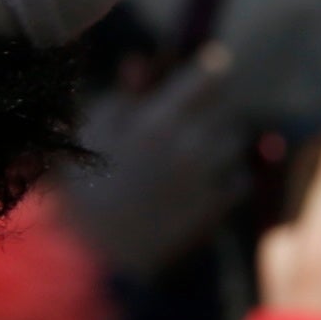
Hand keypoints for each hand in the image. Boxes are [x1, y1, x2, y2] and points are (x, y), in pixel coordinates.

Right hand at [55, 47, 247, 276]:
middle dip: (211, 108)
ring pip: (236, 141)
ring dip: (221, 141)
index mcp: (158, 121)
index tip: (209, 67)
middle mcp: (192, 144)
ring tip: (192, 153)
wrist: (89, 258)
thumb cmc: (78, 193)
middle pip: (226, 107)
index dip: (210, 68)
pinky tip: (202, 183)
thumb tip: (141, 61)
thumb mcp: (89, 136)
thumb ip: (121, 96)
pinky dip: (229, 177)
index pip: (208, 75)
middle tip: (189, 119)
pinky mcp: (217, 208)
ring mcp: (208, 177)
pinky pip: (241, 179)